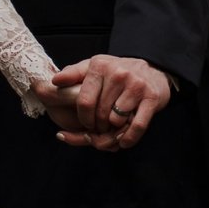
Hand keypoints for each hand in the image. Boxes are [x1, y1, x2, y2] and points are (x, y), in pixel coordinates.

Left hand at [45, 54, 171, 151]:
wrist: (153, 69)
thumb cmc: (117, 72)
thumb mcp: (94, 67)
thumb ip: (73, 73)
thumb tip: (55, 81)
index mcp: (100, 66)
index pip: (85, 101)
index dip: (83, 118)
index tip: (86, 123)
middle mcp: (118, 74)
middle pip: (100, 114)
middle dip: (97, 127)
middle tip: (100, 129)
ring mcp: (136, 86)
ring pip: (116, 120)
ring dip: (113, 131)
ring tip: (112, 129)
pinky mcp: (152, 98)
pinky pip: (137, 126)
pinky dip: (129, 138)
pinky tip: (124, 141)